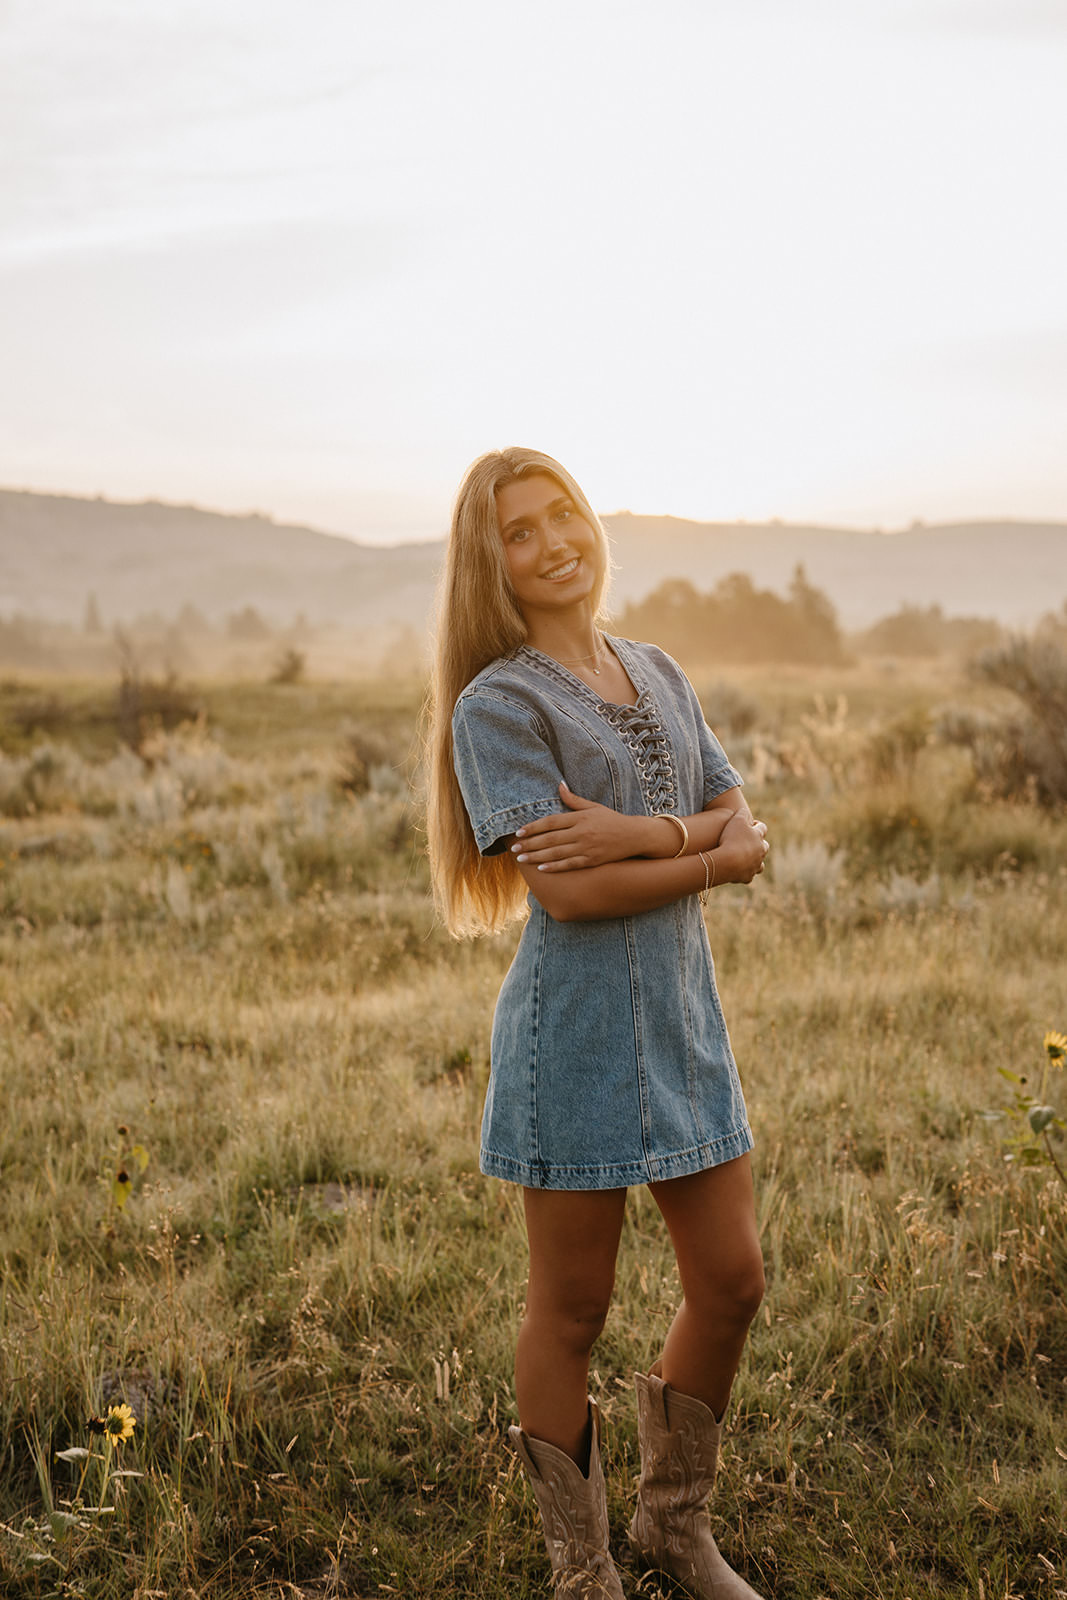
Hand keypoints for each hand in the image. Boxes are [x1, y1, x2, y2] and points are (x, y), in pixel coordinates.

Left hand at [510, 783, 646, 870]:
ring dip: (537, 856)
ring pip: (557, 853)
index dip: (534, 827)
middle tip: (514, 848)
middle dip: (530, 844)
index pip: (551, 822)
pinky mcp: (592, 860)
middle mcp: (582, 832)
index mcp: (580, 818)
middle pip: (550, 839)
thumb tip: (559, 785)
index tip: (519, 832)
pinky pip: (570, 864)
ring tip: (521, 859)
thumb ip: (574, 800)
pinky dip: (555, 867)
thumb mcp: (594, 807)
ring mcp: (587, 847)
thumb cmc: (612, 820)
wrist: (635, 835)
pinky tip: (541, 868)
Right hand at [714, 815, 769, 883]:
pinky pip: (749, 876)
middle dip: (758, 844)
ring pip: (760, 864)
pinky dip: (745, 873)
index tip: (750, 824)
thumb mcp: (736, 819)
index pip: (762, 828)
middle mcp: (760, 851)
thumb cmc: (731, 838)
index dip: (756, 825)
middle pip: (764, 846)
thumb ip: (742, 813)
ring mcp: (755, 865)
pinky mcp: (747, 877)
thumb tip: (744, 810)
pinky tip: (738, 871)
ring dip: (755, 861)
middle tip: (749, 842)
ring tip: (746, 859)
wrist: (727, 861)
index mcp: (758, 837)